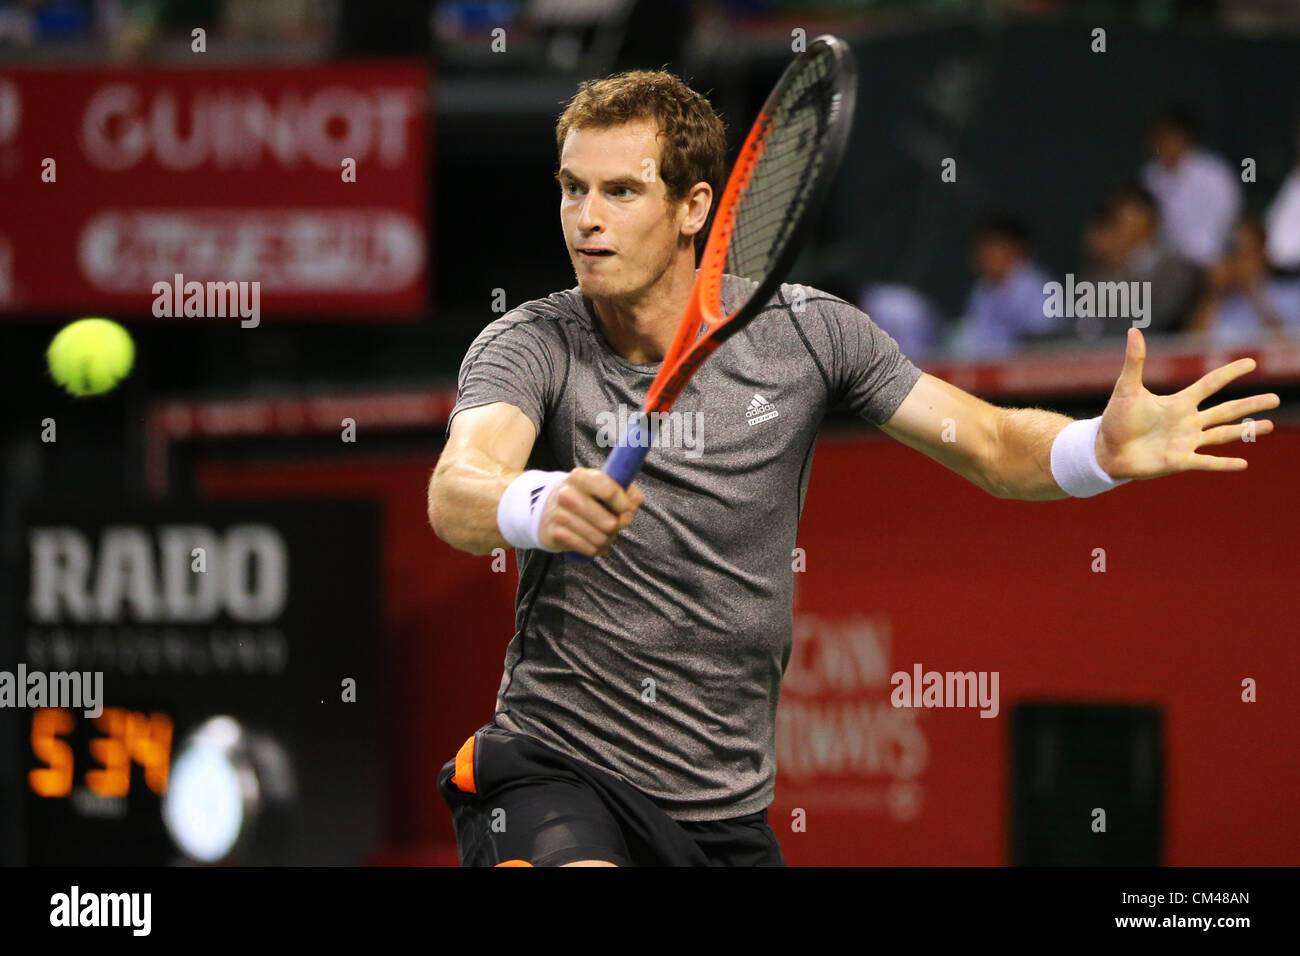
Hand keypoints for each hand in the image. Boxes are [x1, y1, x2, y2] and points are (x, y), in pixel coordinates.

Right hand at [538, 468, 643, 556]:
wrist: (545, 509)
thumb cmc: (583, 497)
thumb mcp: (602, 487)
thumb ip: (626, 493)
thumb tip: (632, 507)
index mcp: (581, 477)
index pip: (609, 491)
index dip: (624, 505)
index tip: (625, 509)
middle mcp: (567, 493)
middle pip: (609, 522)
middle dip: (616, 528)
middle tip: (612, 525)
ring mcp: (559, 514)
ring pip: (600, 538)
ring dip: (607, 540)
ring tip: (603, 534)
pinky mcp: (555, 534)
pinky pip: (589, 549)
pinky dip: (596, 549)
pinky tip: (593, 543)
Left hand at [1095, 328, 1278, 479]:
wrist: (1105, 450)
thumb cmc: (1116, 419)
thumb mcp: (1126, 388)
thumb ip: (1134, 361)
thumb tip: (1133, 330)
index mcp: (1178, 403)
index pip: (1210, 384)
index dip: (1229, 372)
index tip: (1251, 361)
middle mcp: (1187, 422)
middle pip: (1225, 411)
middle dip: (1250, 404)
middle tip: (1275, 398)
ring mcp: (1185, 442)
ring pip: (1223, 434)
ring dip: (1246, 431)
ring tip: (1269, 425)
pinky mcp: (1179, 462)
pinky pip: (1206, 462)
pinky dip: (1224, 463)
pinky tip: (1244, 463)